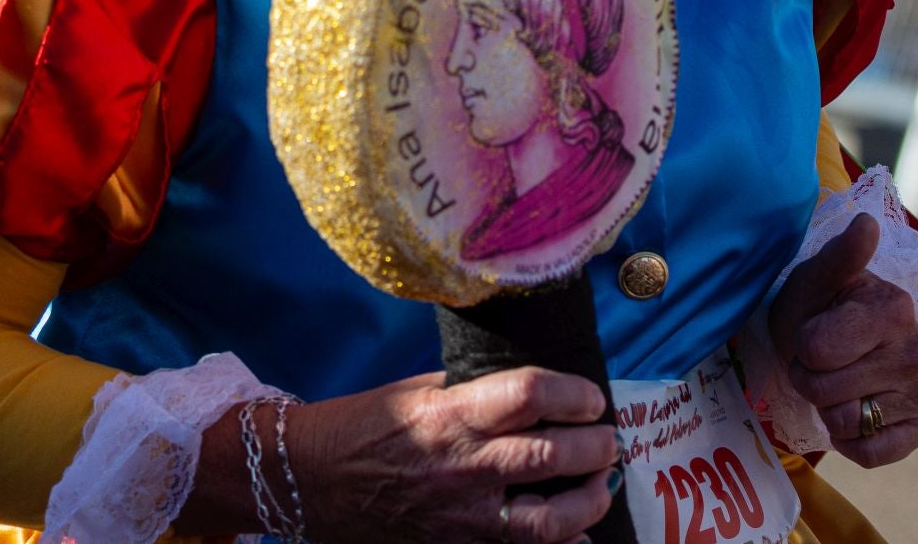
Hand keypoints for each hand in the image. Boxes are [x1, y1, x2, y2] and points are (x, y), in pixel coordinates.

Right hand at [178, 367, 618, 542]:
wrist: (309, 479)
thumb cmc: (365, 425)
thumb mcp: (421, 389)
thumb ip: (475, 390)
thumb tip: (531, 389)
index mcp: (452, 414)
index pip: (531, 394)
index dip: (575, 393)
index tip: (591, 397)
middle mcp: (462, 466)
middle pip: (551, 456)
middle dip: (596, 447)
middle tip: (608, 440)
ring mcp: (460, 517)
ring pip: (547, 522)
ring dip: (587, 504)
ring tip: (599, 488)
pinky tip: (572, 537)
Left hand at [768, 214, 917, 467]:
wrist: (839, 341)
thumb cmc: (820, 307)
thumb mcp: (816, 279)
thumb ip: (841, 256)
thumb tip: (867, 224)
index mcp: (892, 307)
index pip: (815, 351)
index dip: (801, 349)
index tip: (813, 335)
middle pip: (825, 391)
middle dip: (811, 381)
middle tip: (822, 362)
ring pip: (846, 423)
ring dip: (829, 409)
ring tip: (840, 382)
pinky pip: (870, 454)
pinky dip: (851, 441)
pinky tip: (857, 410)